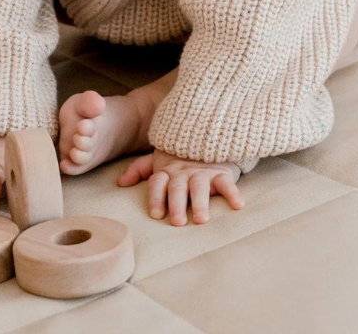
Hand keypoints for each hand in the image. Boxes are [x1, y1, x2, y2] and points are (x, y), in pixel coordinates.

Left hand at [117, 148, 243, 225]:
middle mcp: (183, 173)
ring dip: (200, 202)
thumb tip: (120, 183)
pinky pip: (227, 182)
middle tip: (176, 221)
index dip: (156, 197)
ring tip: (200, 219)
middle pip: (177, 188)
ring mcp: (202, 172)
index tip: (156, 214)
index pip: (157, 183)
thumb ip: (140, 169)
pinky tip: (238, 205)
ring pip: (200, 187)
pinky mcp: (220, 171)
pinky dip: (233, 192)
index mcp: (167, 171)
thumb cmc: (180, 155)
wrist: (207, 135)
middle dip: (176, 203)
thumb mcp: (158, 159)